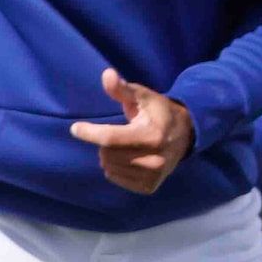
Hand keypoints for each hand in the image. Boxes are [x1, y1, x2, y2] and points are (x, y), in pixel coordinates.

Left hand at [70, 67, 195, 193]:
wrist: (186, 136)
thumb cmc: (158, 112)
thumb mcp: (142, 96)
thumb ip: (122, 89)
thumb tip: (107, 74)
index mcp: (152, 136)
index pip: (110, 138)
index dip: (89, 133)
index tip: (76, 128)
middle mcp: (154, 160)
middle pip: (107, 153)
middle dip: (104, 142)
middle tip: (115, 134)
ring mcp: (153, 176)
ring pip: (109, 167)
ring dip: (108, 155)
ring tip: (122, 146)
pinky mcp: (149, 187)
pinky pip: (115, 178)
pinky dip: (114, 167)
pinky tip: (126, 158)